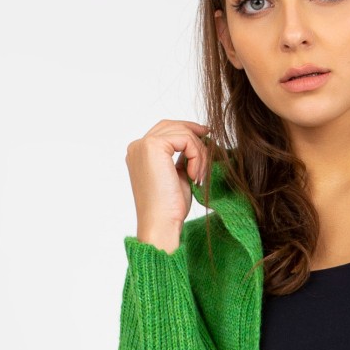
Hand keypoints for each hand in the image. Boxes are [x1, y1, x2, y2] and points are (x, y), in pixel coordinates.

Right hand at [125, 118, 211, 244]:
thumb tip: (198, 140)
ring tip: (199, 176)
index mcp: (140, 153)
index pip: (165, 130)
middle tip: (212, 143)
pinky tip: (194, 176)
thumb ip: (182, 158)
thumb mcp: (178, 176)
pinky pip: (186, 139)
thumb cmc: (170, 208)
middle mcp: (137, 146)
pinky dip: (197, 156)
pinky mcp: (153, 146)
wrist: (161, 224)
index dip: (187, 130)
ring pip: (182, 132)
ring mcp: (143, 145)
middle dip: (195, 133)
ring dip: (199, 152)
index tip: (206, 136)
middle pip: (172, 125)